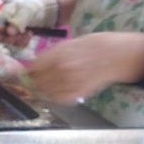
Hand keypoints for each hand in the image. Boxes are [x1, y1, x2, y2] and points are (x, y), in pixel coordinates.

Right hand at [0, 0, 57, 46]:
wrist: (50, 12)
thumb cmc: (36, 8)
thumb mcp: (27, 12)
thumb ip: (17, 22)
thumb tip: (8, 32)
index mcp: (4, 14)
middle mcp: (6, 23)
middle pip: (0, 37)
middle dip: (10, 38)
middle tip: (19, 35)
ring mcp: (13, 31)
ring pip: (9, 42)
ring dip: (19, 41)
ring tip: (29, 34)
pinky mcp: (19, 37)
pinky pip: (18, 44)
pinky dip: (24, 42)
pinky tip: (31, 35)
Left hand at [25, 32, 143, 104]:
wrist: (117, 55)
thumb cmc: (94, 45)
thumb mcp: (69, 43)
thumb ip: (51, 55)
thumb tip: (35, 64)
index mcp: (57, 55)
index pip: (32, 68)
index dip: (27, 71)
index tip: (26, 72)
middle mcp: (60, 70)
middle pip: (36, 82)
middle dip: (34, 81)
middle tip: (35, 80)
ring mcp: (69, 83)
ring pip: (46, 92)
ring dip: (44, 89)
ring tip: (49, 84)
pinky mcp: (77, 94)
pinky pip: (59, 99)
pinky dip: (56, 96)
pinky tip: (60, 90)